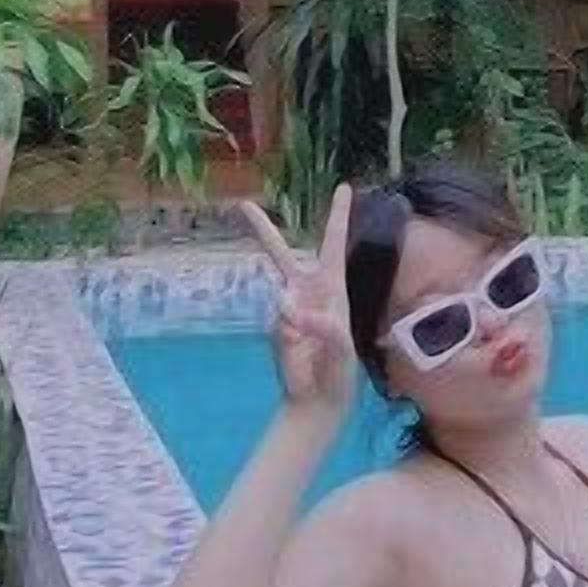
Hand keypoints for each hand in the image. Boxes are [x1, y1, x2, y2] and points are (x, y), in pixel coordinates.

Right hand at [235, 187, 355, 424]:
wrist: (318, 399)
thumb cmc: (339, 370)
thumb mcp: (341, 347)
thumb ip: (320, 324)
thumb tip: (286, 306)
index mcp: (332, 287)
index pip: (334, 244)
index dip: (338, 216)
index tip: (345, 187)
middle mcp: (306, 292)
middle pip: (280, 253)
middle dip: (262, 230)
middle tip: (242, 204)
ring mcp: (286, 309)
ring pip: (279, 296)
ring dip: (294, 322)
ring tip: (309, 347)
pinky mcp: (274, 328)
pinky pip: (277, 327)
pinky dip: (289, 341)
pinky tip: (299, 356)